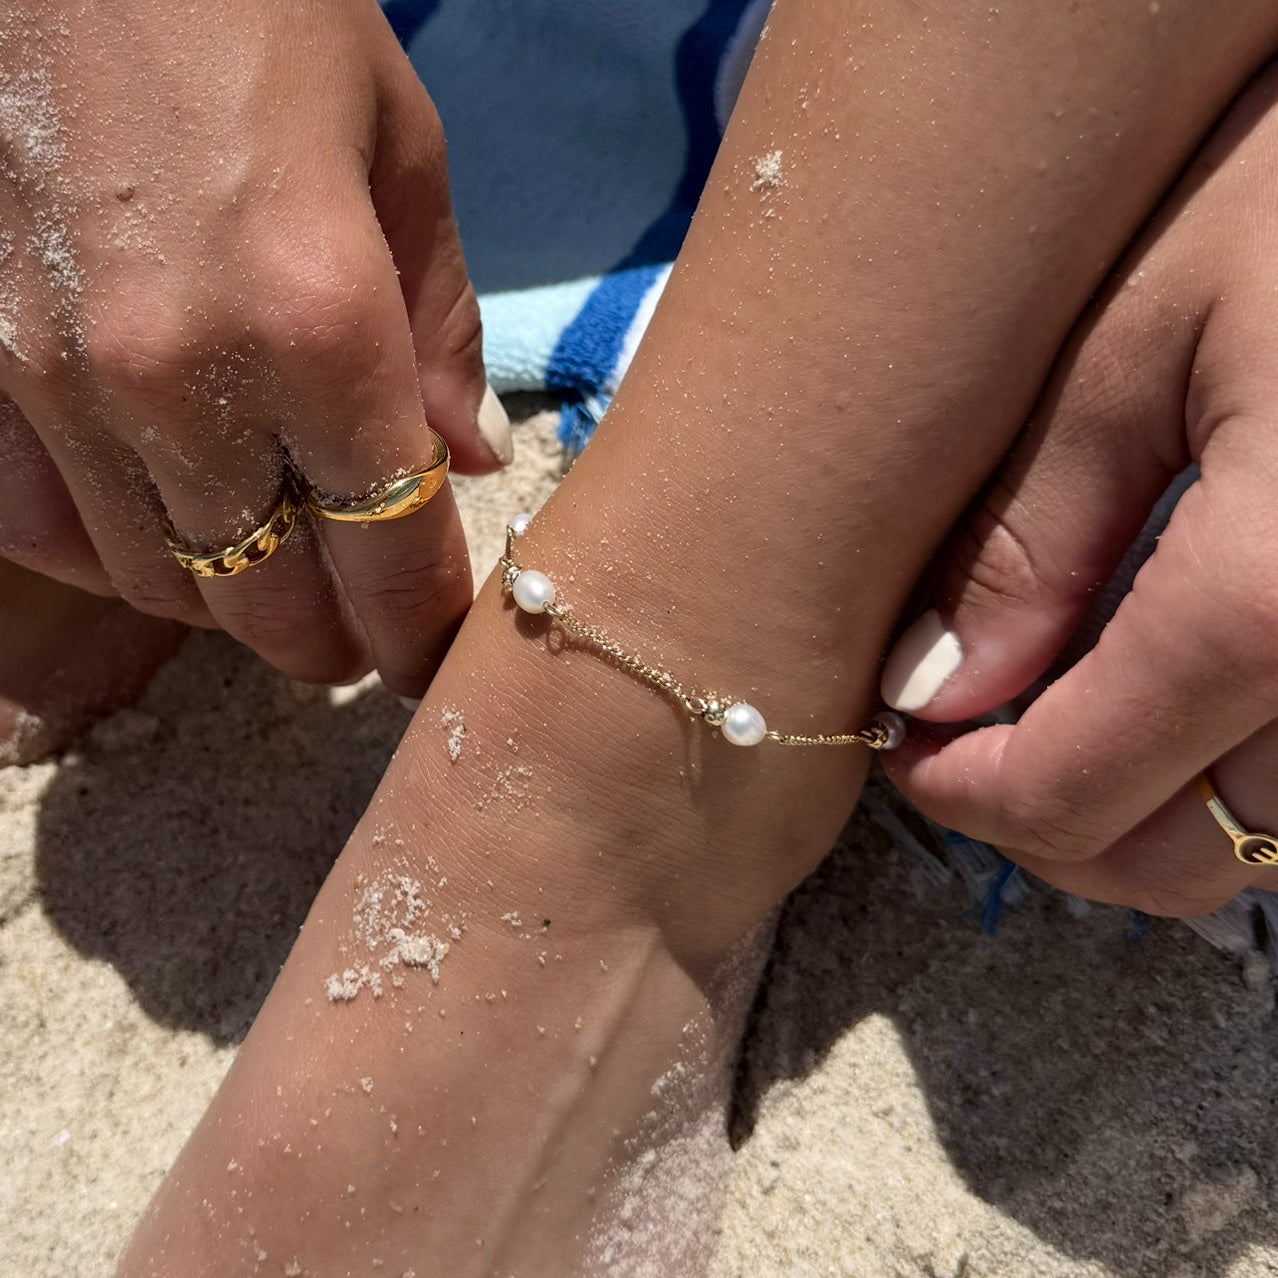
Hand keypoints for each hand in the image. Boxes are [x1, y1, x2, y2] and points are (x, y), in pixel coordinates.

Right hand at [0, 0, 509, 696]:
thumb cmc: (258, 14)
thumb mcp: (399, 155)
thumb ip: (440, 334)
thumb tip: (469, 464)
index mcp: (319, 325)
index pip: (389, 554)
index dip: (421, 631)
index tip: (433, 657)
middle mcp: (180, 382)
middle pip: (271, 605)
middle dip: (332, 643)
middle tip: (363, 635)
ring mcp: (54, 382)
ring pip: (158, 586)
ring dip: (232, 604)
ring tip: (276, 574)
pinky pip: (39, 530)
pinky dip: (111, 555)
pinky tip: (156, 522)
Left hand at [880, 64, 1277, 916]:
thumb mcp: (1133, 340)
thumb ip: (1032, 538)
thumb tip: (931, 695)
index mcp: (1276, 600)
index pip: (1077, 795)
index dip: (964, 793)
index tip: (902, 741)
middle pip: (1177, 855)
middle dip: (1049, 817)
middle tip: (968, 727)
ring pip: (1254, 836)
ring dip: (1140, 806)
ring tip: (1060, 698)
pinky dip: (1224, 761)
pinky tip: (1167, 675)